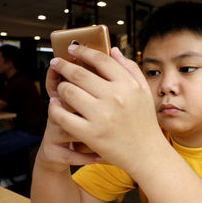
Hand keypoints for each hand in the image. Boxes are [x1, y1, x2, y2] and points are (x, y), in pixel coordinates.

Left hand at [47, 46, 161, 172]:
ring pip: (68, 91)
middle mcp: (115, 97)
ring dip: (60, 87)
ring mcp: (101, 116)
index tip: (73, 49)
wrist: (147, 153)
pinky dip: (55, 108)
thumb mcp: (144, 92)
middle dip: (63, 65)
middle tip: (57, 62)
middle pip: (79, 73)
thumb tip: (113, 50)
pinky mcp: (90, 134)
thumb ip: (131, 69)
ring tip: (61, 87)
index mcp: (128, 85)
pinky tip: (56, 105)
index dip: (83, 51)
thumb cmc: (145, 122)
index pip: (100, 59)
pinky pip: (62, 115)